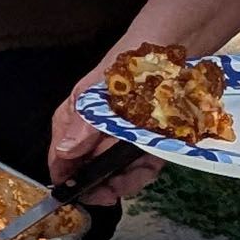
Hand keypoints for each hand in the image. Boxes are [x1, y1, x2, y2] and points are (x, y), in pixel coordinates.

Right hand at [45, 59, 159, 209]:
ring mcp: (123, 133)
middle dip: (98, 183)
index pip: (60, 152)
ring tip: (134, 179)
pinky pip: (140, 163)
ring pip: (115, 169)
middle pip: (88, 166)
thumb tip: (65, 151)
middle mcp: (97, 127)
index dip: (63, 176)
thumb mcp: (104, 90)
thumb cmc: (134, 60)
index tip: (70, 195)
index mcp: (77, 114)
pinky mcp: (148, 138)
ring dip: (124, 180)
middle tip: (108, 195)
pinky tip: (149, 168)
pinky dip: (143, 171)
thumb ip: (86, 123)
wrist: (179, 45)